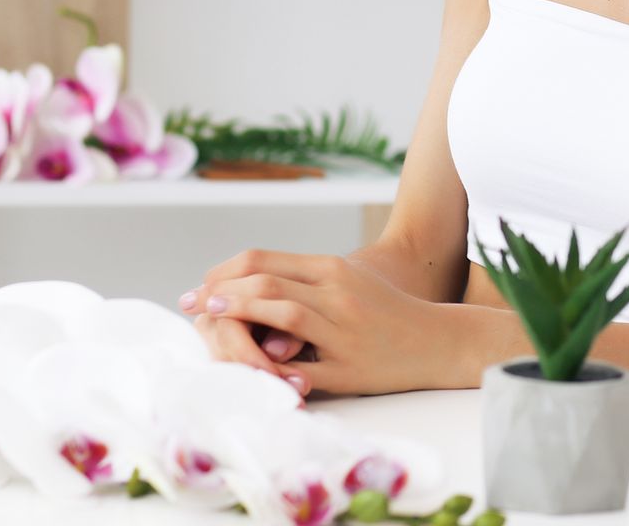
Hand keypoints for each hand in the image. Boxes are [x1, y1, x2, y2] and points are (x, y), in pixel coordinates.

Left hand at [180, 249, 451, 398]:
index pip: (262, 260)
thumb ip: (301, 280)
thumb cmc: (383, 311)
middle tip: (192, 303)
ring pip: (283, 313)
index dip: (223, 272)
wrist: (436, 340)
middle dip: (220, 292)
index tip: (198, 287)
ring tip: (211, 319)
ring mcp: (343, 329)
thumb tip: (246, 285)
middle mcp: (335, 293)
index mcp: (329, 269)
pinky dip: (274, 366)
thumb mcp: (344, 281)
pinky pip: (305, 367)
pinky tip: (250, 367)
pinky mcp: (350, 367)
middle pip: (266, 281)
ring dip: (240, 314)